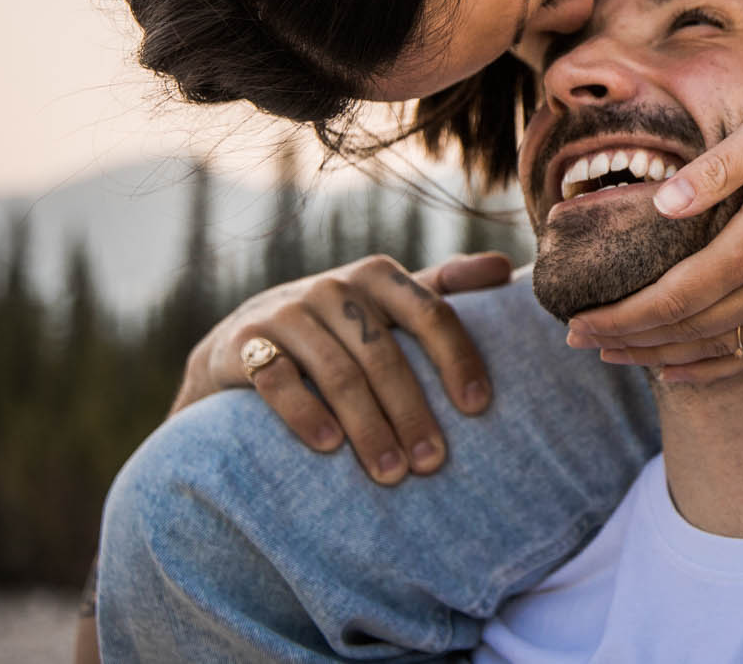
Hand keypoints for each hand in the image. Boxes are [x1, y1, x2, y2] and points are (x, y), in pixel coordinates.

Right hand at [172, 251, 511, 483]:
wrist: (239, 344)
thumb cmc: (336, 328)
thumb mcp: (386, 303)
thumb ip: (443, 285)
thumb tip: (504, 268)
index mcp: (378, 276)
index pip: (431, 313)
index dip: (456, 359)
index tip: (478, 408)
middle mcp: (333, 286)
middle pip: (384, 353)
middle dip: (412, 412)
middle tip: (432, 464)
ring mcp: (287, 311)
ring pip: (337, 372)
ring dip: (367, 427)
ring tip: (390, 474)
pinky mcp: (245, 342)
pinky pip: (278, 378)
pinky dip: (305, 413)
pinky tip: (328, 447)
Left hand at [564, 93, 742, 383]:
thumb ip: (717, 169)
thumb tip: (662, 205)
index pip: (675, 298)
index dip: (623, 317)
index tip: (580, 322)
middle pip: (689, 331)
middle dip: (628, 340)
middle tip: (580, 341)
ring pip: (719, 351)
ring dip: (661, 358)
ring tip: (614, 355)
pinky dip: (710, 368)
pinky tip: (677, 370)